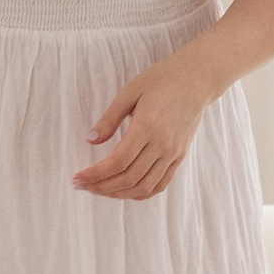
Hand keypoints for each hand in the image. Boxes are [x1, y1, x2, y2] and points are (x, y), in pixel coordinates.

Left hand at [74, 48, 214, 199]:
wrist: (196, 80)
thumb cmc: (160, 81)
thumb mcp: (129, 92)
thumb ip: (109, 118)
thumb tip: (90, 139)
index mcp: (147, 126)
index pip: (117, 161)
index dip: (95, 174)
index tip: (77, 178)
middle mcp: (162, 144)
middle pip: (128, 178)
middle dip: (101, 187)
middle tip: (82, 186)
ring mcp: (173, 153)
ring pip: (144, 186)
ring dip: (118, 193)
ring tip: (99, 190)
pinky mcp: (180, 156)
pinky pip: (160, 184)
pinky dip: (141, 193)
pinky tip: (124, 191)